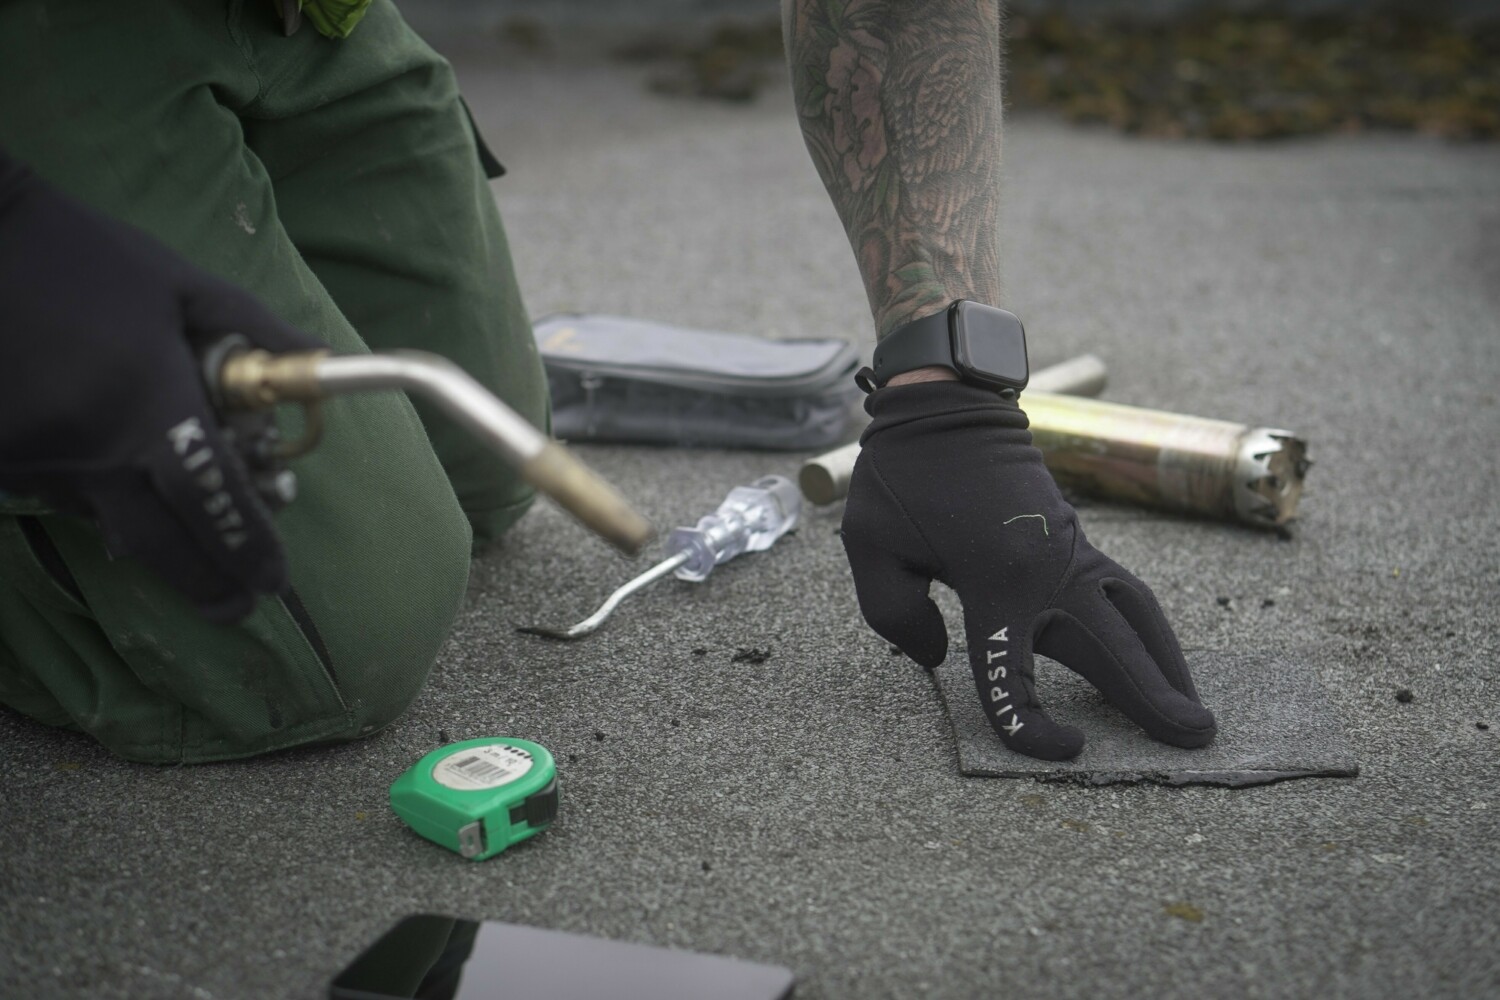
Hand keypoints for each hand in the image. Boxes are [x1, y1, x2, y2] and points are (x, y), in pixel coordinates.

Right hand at [0, 157, 321, 621]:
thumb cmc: (83, 255)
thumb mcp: (181, 283)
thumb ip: (255, 330)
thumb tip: (320, 364)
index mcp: (147, 401)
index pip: (211, 499)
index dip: (247, 548)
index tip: (274, 581)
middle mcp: (90, 445)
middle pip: (160, 545)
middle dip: (207, 584)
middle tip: (238, 606)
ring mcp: (34, 458)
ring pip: (105, 524)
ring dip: (152, 537)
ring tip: (192, 541)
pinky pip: (59, 497)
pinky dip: (96, 498)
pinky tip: (113, 472)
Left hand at [841, 381, 1215, 759]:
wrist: (947, 400)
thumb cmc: (903, 474)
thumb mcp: (871, 544)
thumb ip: (895, 615)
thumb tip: (940, 660)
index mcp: (994, 580)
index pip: (1014, 674)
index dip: (1032, 725)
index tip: (1063, 750)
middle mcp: (1046, 569)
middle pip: (1111, 647)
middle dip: (1154, 698)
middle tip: (1196, 740)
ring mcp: (1070, 549)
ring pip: (1136, 615)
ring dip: (1167, 662)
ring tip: (1191, 707)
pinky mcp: (1077, 536)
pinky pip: (1125, 590)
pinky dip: (1148, 628)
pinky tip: (1156, 654)